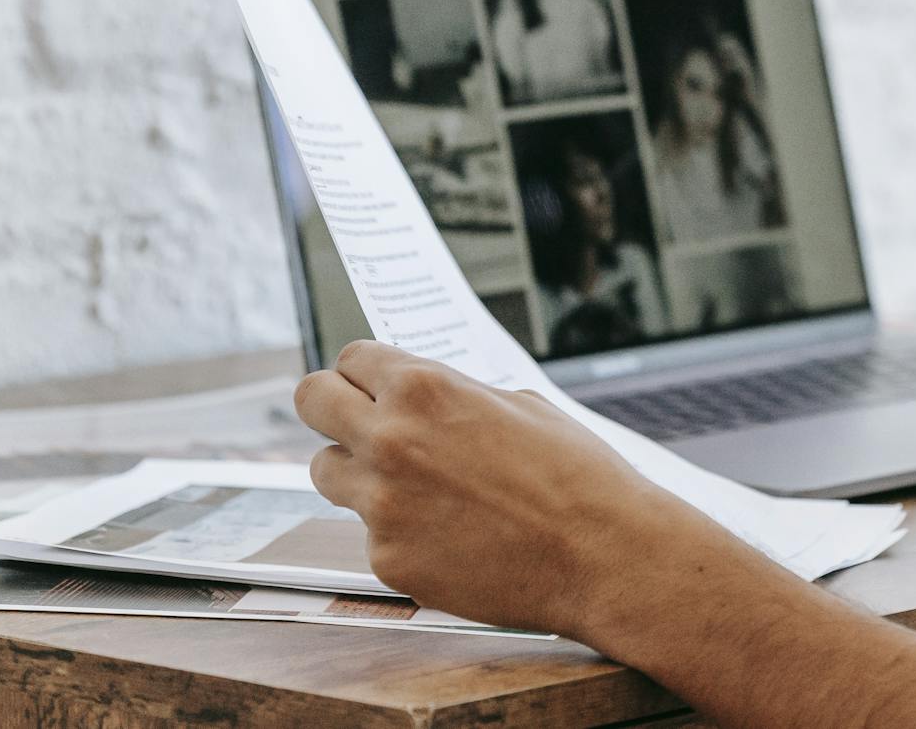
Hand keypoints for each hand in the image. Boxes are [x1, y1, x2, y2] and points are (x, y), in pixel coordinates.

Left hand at [293, 342, 760, 640]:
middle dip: (331, 404)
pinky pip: (369, 532)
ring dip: (354, 469)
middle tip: (354, 419)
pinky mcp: (387, 558)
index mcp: (426, 388)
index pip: (352, 357)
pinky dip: (400, 530)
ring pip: (325, 469)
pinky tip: (449, 534)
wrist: (603, 554)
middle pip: (311, 400)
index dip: (366, 370)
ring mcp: (382, 503)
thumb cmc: (577, 475)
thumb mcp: (520, 405)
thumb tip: (419, 397)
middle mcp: (391, 439)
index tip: (372, 385)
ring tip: (406, 483)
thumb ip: (456, 396)